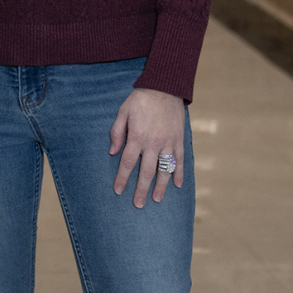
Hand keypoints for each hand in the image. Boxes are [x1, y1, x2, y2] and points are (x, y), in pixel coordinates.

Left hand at [109, 87, 185, 206]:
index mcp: (137, 137)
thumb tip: (113, 152)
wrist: (165, 87)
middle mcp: (153, 143)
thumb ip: (117, 132)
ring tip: (157, 199)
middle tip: (138, 204)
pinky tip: (177, 185)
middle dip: (141, 189)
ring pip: (164, 169)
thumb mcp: (122, 112)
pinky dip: (179, 173)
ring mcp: (168, 143)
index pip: (128, 163)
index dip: (122, 178)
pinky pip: (180, 160)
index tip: (118, 190)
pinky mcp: (179, 139)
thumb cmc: (140, 100)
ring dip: (161, 186)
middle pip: (146, 172)